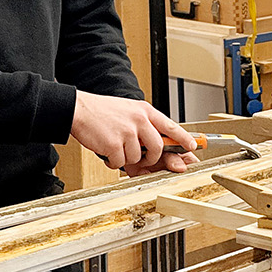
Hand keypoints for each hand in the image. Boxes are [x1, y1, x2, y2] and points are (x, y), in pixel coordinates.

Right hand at [69, 92, 196, 174]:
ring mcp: (127, 132)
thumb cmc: (102, 112)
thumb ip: (143, 127)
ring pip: (138, 158)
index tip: (192, 146)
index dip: (184, 138)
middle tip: (142, 159)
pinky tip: (106, 151)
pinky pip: (120, 163)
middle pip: (158, 148)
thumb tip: (153, 152)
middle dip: (152, 159)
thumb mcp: (128, 112)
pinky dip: (113, 162)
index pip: (171, 126)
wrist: (79, 109)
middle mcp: (139, 120)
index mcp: (145, 111)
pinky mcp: (114, 143)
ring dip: (126, 158)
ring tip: (115, 148)